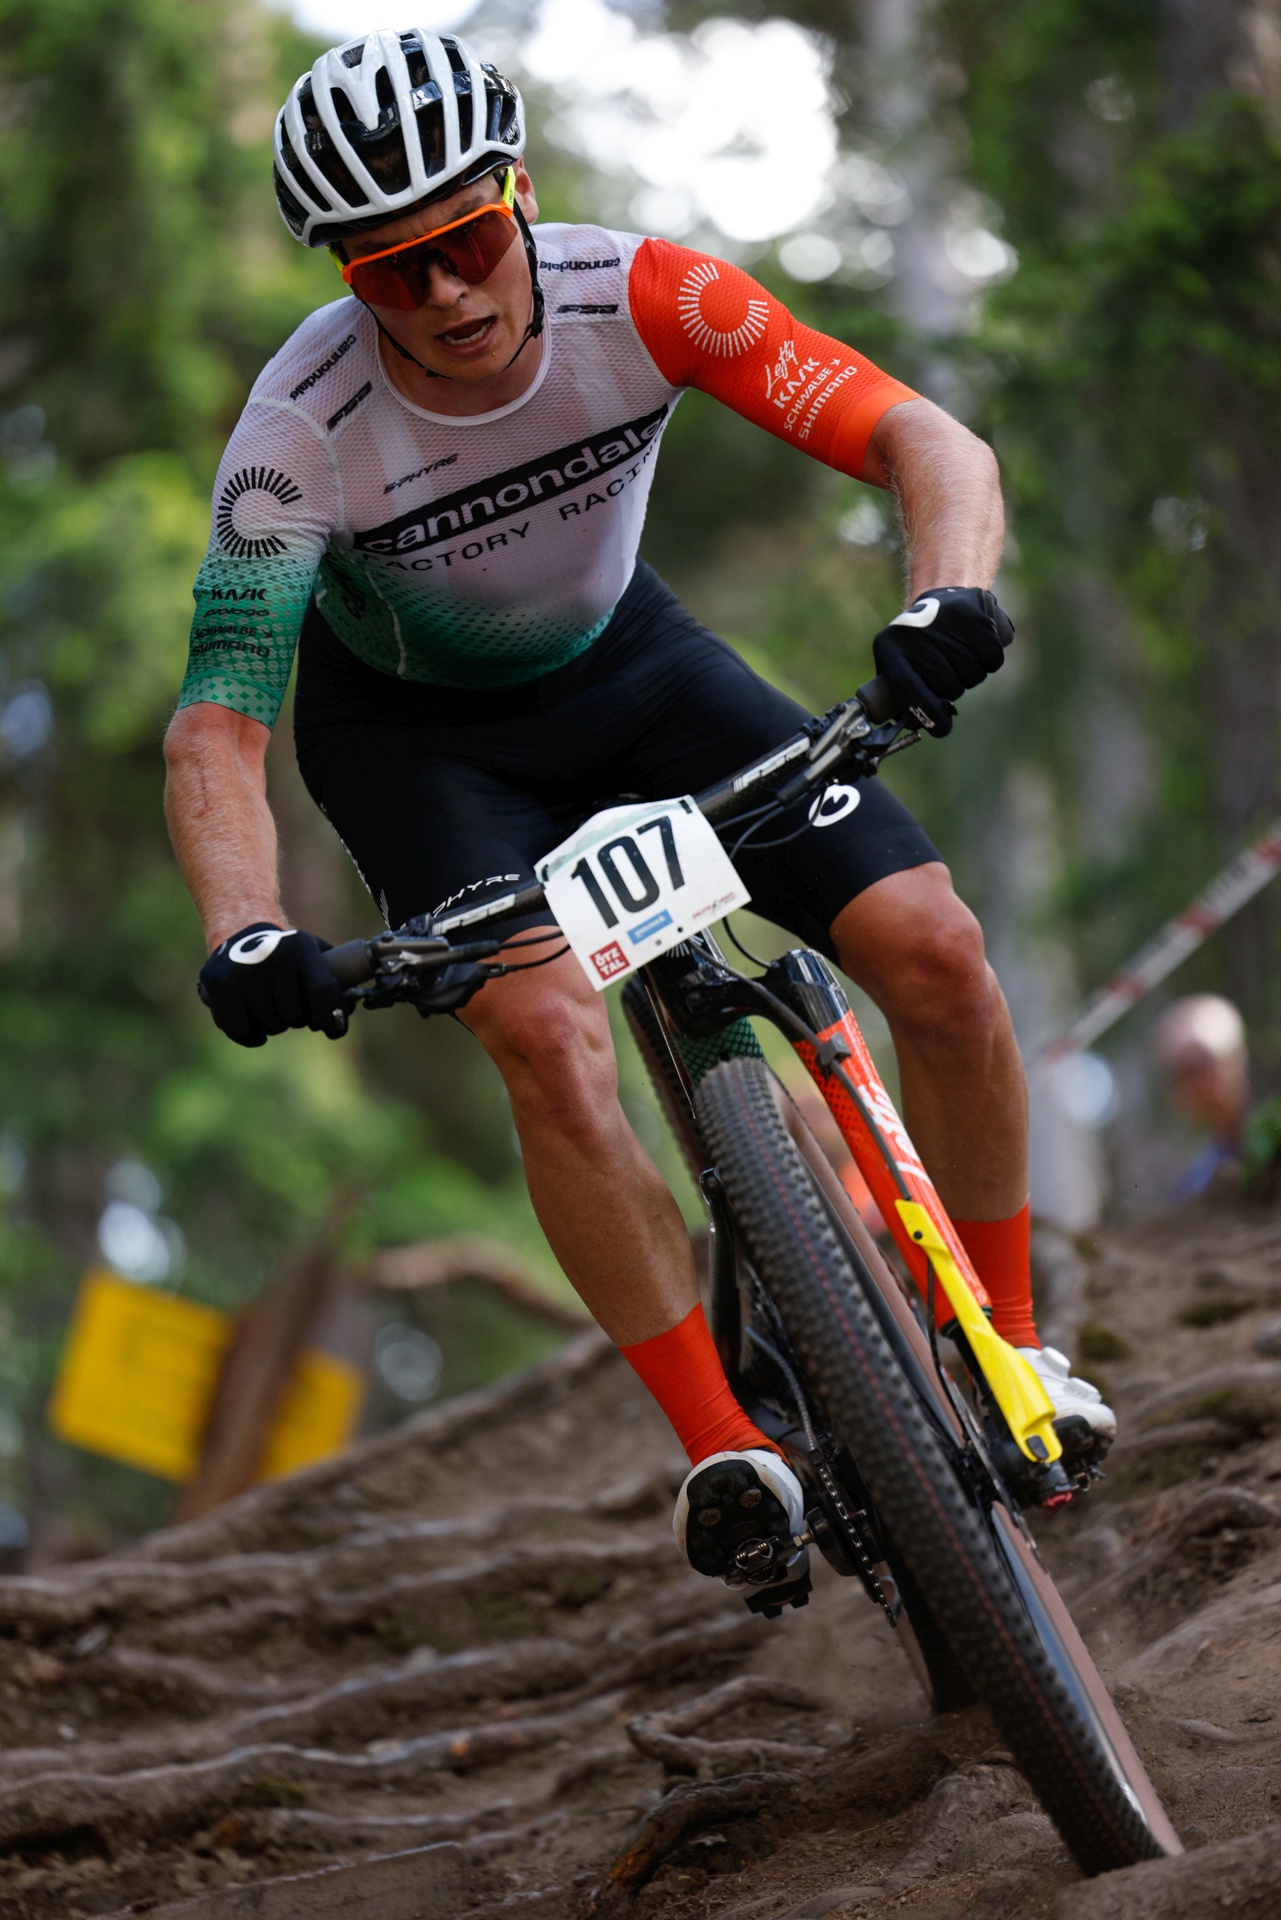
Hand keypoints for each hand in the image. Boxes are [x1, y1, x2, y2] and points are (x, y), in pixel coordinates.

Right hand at [198, 923, 347, 1047]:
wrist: (240, 930)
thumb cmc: (287, 954)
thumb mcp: (314, 953)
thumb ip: (335, 980)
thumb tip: (346, 1010)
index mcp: (300, 948)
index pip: (323, 991)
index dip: (332, 1017)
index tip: (334, 1029)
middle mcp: (271, 957)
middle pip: (294, 1016)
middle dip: (297, 1018)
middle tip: (290, 1006)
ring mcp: (242, 971)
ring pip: (269, 1026)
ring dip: (274, 1025)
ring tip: (270, 1007)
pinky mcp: (218, 984)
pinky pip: (239, 1030)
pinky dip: (250, 1035)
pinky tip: (255, 1027)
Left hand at [872, 586, 1013, 736]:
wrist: (942, 596)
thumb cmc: (919, 644)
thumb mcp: (900, 665)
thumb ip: (903, 698)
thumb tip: (916, 725)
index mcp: (889, 648)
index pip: (910, 690)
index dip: (929, 714)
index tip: (943, 728)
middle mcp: (914, 631)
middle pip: (947, 684)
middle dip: (954, 688)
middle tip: (950, 674)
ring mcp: (944, 619)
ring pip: (972, 673)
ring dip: (972, 674)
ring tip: (961, 658)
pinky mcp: (973, 612)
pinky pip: (992, 656)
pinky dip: (990, 661)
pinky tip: (979, 649)